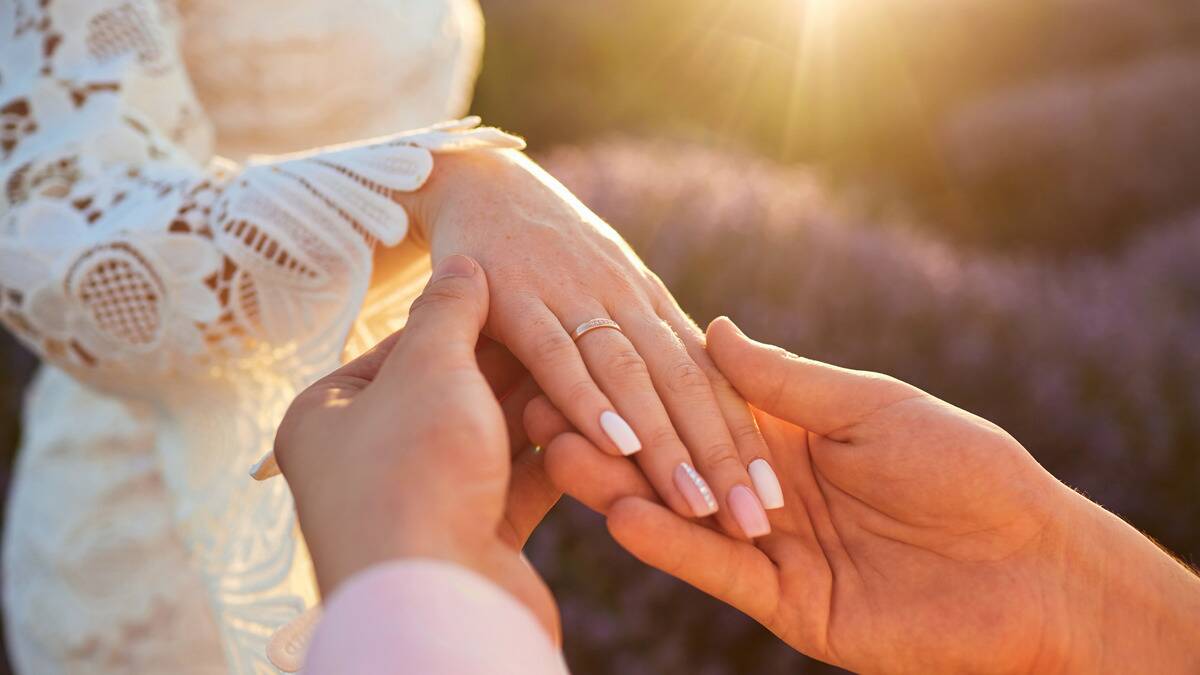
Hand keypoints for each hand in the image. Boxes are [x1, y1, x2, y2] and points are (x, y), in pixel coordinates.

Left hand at [274, 255, 560, 638]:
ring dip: (542, 410)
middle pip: (454, 393)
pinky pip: (517, 482)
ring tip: (590, 375)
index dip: (468, 320)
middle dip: (514, 369)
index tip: (519, 296)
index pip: (404, 347)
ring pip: (492, 438)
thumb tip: (465, 266)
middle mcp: (368, 459)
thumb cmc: (414, 472)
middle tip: (569, 331)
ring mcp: (421, 504)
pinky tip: (597, 428)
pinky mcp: (473, 539)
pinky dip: (556, 456)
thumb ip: (450, 312)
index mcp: (329, 415)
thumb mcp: (429, 370)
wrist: (436, 603)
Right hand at [398, 149, 776, 539]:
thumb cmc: (544, 252)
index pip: (708, 379)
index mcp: (649, 304)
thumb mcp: (607, 292)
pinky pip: (555, 353)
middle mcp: (623, 299)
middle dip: (721, 455)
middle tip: (754, 519)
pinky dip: (587, 398)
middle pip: (683, 384)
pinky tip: (616, 445)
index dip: (743, 439)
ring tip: (697, 505)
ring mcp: (570, 294)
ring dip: (666, 442)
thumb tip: (686, 414)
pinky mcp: (512, 294)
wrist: (478, 182)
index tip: (771, 499)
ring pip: (631, 375)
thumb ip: (643, 346)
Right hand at [530, 317, 1199, 672]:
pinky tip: (623, 514)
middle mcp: (770, 488)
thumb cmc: (967, 470)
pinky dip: (672, 544)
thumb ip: (786, 382)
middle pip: (676, 459)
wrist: (1032, 565)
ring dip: (620, 487)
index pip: (701, 405)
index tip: (578, 358)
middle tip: (537, 408)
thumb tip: (708, 328)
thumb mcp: (873, 408)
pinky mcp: (786, 601)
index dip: (643, 386)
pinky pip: (719, 571)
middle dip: (611, 436)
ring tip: (561, 455)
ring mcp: (774, 546)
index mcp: (793, 434)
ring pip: (683, 515)